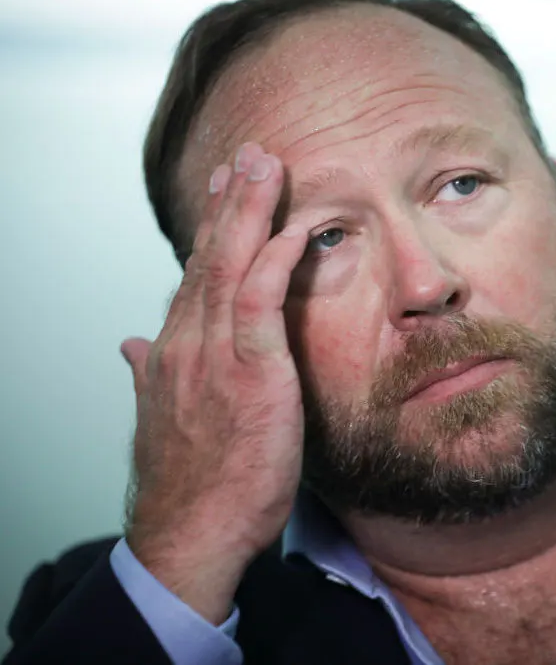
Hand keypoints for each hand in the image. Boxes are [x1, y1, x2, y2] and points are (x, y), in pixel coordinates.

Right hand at [120, 142, 306, 622]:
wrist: (191, 533)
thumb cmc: (190, 482)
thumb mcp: (163, 418)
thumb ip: (148, 375)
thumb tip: (129, 346)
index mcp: (174, 352)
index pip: (195, 277)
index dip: (212, 230)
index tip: (224, 192)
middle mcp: (188, 343)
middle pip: (210, 258)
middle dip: (229, 203)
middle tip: (247, 157)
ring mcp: (215, 356)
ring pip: (231, 267)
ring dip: (249, 212)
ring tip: (265, 167)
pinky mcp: (250, 374)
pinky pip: (261, 304)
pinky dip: (274, 262)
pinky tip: (290, 230)